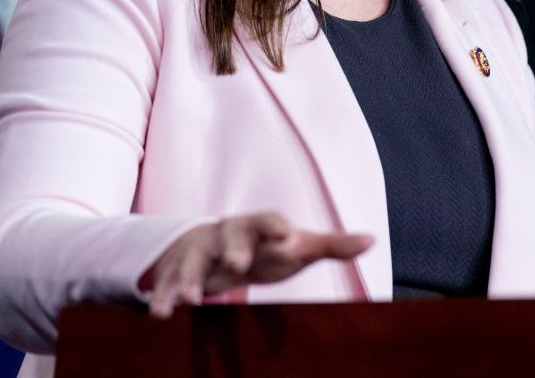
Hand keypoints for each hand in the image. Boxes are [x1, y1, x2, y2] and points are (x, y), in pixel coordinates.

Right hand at [141, 212, 371, 317]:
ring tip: (189, 301)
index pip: (268, 220)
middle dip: (233, 249)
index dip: (276, 226)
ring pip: (193, 261)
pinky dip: (164, 296)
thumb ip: (333, 245)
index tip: (286, 236)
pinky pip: (169, 281)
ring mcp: (200, 250)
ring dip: (190, 279)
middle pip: (230, 236)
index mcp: (259, 226)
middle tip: (237, 265)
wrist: (220, 244)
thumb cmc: (268, 247)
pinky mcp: (180, 269)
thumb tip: (372, 240)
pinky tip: (162, 315)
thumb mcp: (297, 247)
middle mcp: (228, 233)